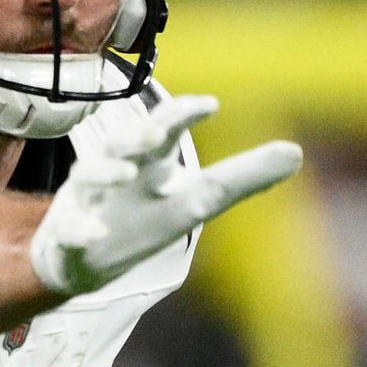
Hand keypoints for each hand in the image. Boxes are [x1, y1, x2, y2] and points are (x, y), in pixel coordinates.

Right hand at [27, 92, 301, 297]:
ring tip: (123, 173)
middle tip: (158, 135)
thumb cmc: (142, 218)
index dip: (183, 115)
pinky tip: (95, 232)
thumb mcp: (195, 201)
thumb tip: (296, 152)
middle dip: (139, 136)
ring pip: (89, 177)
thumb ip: (242, 179)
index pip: (166, 131)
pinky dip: (80, 228)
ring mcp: (90, 201)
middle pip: (124, 144)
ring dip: (105, 171)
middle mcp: (118, 173)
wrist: (83, 260)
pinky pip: (70, 228)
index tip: (210, 105)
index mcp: (150, 164)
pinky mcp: (70, 233)